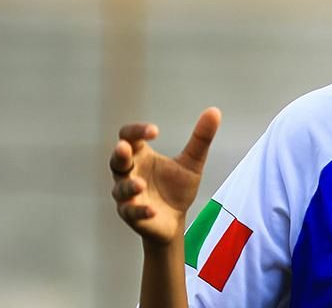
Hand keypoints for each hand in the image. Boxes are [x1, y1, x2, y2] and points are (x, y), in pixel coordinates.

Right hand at [109, 107, 221, 245]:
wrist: (175, 220)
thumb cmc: (177, 188)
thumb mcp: (192, 162)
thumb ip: (201, 138)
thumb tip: (215, 111)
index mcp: (141, 155)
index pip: (129, 137)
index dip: (137, 131)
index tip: (155, 131)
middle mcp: (130, 173)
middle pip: (117, 160)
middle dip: (119, 154)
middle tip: (123, 147)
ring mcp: (128, 195)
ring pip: (120, 188)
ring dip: (129, 186)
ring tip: (141, 184)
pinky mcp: (132, 215)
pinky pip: (131, 212)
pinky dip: (140, 210)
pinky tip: (152, 210)